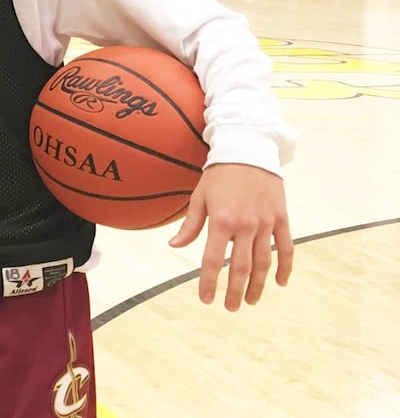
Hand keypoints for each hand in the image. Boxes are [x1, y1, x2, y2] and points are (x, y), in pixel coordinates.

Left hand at [169, 163, 293, 309]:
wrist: (248, 150)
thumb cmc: (219, 175)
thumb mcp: (199, 197)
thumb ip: (190, 225)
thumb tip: (174, 246)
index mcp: (221, 221)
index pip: (211, 260)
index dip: (208, 282)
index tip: (206, 300)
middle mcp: (245, 225)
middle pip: (240, 267)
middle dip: (234, 291)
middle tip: (230, 308)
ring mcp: (266, 223)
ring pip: (263, 263)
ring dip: (257, 285)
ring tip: (250, 301)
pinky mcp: (282, 219)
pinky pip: (286, 248)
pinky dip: (284, 267)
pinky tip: (280, 283)